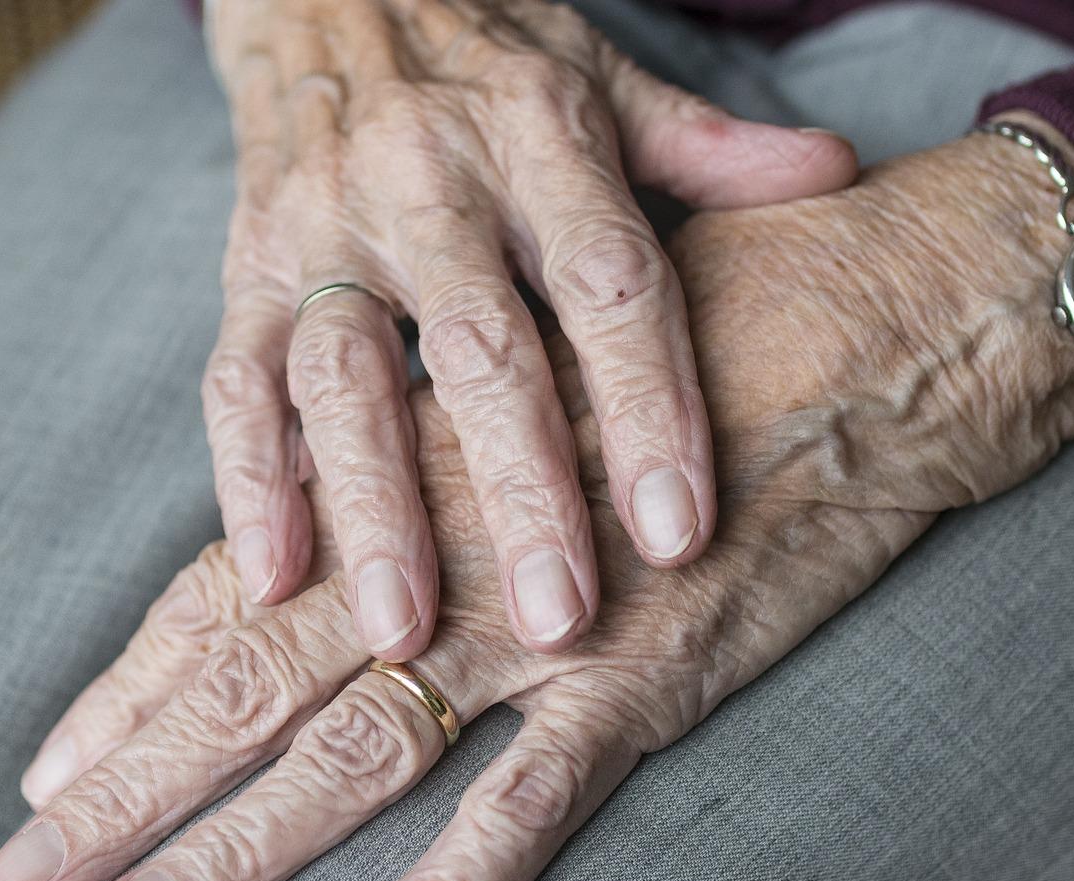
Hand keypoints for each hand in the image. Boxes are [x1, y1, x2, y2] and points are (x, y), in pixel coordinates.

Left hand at [0, 126, 1073, 880]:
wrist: (879, 321)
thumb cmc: (703, 334)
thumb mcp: (547, 380)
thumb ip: (446, 458)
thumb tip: (359, 524)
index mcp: (412, 476)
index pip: (236, 596)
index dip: (132, 693)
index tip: (46, 775)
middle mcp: (447, 552)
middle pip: (248, 687)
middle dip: (125, 795)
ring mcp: (544, 621)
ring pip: (350, 758)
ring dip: (226, 855)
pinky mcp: (652, 676)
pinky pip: (531, 806)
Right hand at [200, 0, 855, 657]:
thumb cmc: (489, 55)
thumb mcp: (602, 79)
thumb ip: (708, 146)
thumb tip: (837, 174)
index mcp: (539, 138)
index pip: (608, 281)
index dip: (647, 406)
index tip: (681, 531)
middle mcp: (427, 181)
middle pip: (480, 348)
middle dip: (520, 490)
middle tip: (560, 618)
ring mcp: (324, 226)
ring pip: (346, 377)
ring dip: (375, 507)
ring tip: (407, 630)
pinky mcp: (246, 266)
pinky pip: (237, 378)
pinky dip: (250, 478)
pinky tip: (276, 575)